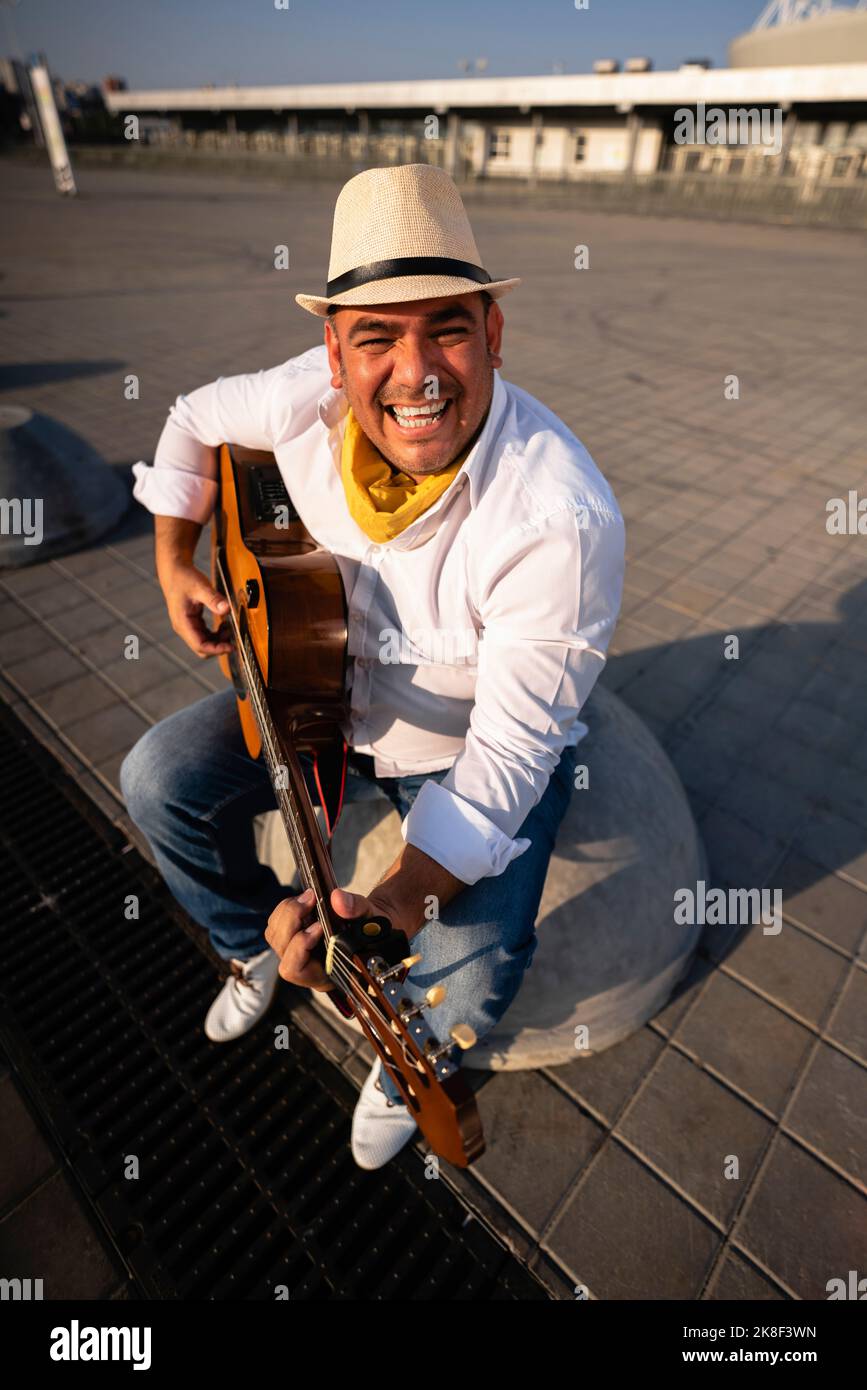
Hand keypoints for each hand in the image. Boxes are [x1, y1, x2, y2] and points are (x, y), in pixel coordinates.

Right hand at [160, 561, 232, 657]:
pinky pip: (205, 635)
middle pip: (202, 648)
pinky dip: (215, 633)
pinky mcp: (192, 623)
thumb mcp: (201, 587)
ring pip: (204, 642)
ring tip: (230, 628)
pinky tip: (224, 624)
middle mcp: (183, 627)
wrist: (175, 571)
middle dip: (218, 646)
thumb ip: (214, 599)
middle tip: (233, 637)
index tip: (231, 646)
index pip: (200, 645)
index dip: (216, 649)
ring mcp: (187, 626)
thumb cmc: (184, 578)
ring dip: (218, 639)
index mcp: (183, 623)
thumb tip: (227, 609)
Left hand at [265, 886, 392, 992]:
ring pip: (274, 935)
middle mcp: (305, 967)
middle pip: (281, 948)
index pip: (295, 969)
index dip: (301, 946)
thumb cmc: (372, 933)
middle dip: (292, 920)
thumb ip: (357, 910)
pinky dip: (286, 908)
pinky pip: (275, 924)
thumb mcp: (373, 921)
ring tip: (310, 898)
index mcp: (323, 975)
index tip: (320, 925)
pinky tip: (306, 901)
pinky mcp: (290, 938)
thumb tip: (337, 898)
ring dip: (288, 913)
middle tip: (311, 899)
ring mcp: (294, 952)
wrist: (371, 929)